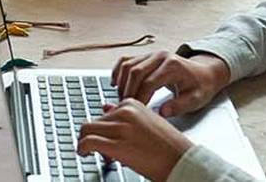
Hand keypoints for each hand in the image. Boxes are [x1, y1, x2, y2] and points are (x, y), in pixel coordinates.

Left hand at [78, 99, 192, 181]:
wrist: (183, 161)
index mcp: (133, 104)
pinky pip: (87, 142)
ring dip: (87, 142)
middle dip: (96, 136)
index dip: (104, 128)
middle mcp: (125, 112)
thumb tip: (105, 107)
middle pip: (94, 121)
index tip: (110, 139)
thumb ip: (125, 114)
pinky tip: (85, 154)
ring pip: (86, 129)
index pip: (105, 112)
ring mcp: (120, 128)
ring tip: (96, 153)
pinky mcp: (116, 145)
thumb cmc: (169, 146)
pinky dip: (82, 148)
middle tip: (104, 150)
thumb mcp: (147, 122)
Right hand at [113, 51, 230, 116]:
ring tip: (121, 99)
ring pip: (128, 65)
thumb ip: (179, 106)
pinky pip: (126, 60)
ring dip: (121, 83)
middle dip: (128, 91)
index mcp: (172, 66)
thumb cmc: (200, 86)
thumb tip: (161, 112)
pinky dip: (118, 71)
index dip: (140, 98)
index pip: (149, 83)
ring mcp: (152, 54)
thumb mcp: (196, 99)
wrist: (204, 72)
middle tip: (125, 106)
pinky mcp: (146, 56)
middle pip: (135, 72)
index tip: (137, 111)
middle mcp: (160, 56)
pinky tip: (116, 84)